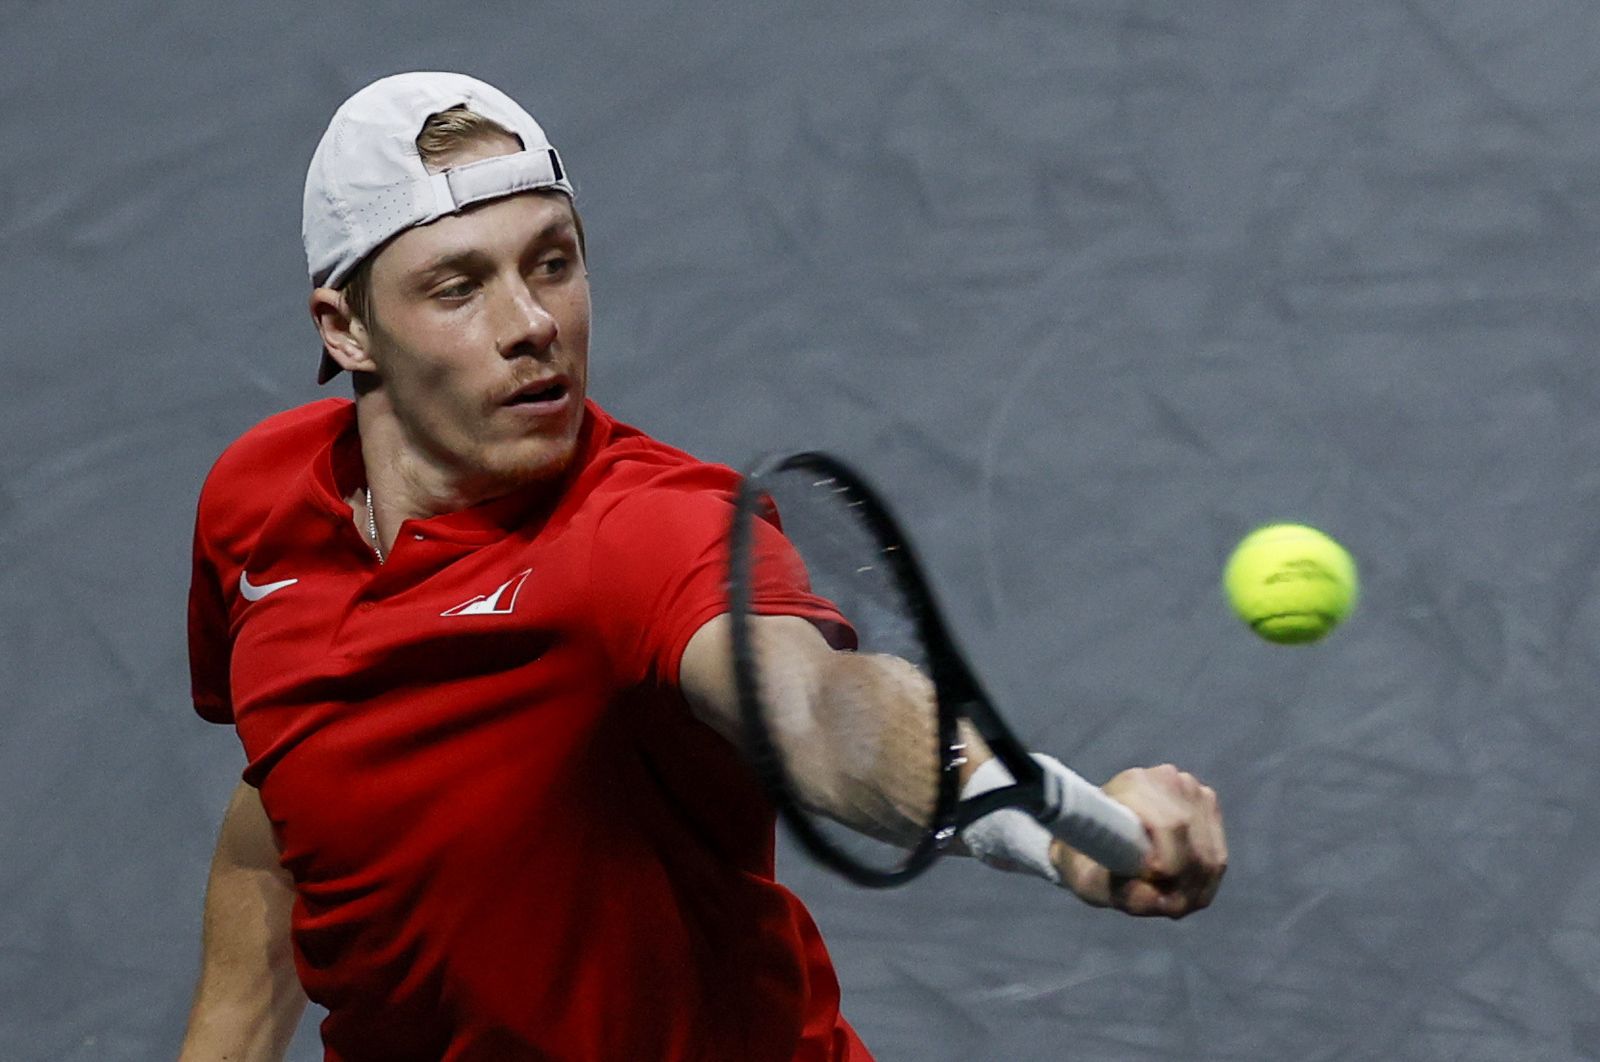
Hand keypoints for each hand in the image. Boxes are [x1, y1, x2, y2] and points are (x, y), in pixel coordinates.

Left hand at [1052, 764, 1225, 917]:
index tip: (1153, 885)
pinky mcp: (1207, 803)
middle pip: (1194, 846)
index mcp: (1132, 785)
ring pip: (1210, 857)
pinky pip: (1218, 858)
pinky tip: (1179, 890)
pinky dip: (1203, 884)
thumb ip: (1118, 892)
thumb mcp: (1088, 880)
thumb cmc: (1086, 857)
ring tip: (1165, 900)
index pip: (1171, 824)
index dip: (1169, 862)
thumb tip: (1156, 899)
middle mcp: (1167, 779)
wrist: (1095, 835)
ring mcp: (1191, 788)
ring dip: (1192, 889)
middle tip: (1160, 905)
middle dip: (1181, 886)